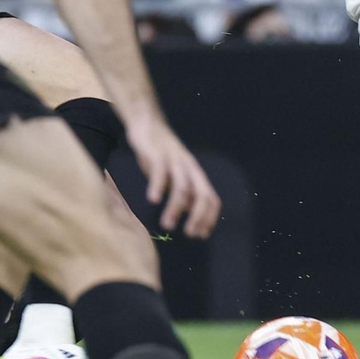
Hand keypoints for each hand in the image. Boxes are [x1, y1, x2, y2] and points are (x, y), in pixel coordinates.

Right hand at [124, 113, 220, 238]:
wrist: (148, 123)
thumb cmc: (161, 154)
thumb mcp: (175, 176)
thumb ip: (184, 194)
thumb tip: (191, 215)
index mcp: (195, 175)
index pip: (211, 198)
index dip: (209, 217)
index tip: (201, 235)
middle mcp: (189, 168)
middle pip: (202, 194)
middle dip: (199, 216)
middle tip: (189, 234)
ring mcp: (174, 160)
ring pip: (181, 186)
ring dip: (176, 207)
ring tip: (168, 225)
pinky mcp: (158, 154)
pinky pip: (160, 171)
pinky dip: (158, 186)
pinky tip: (153, 200)